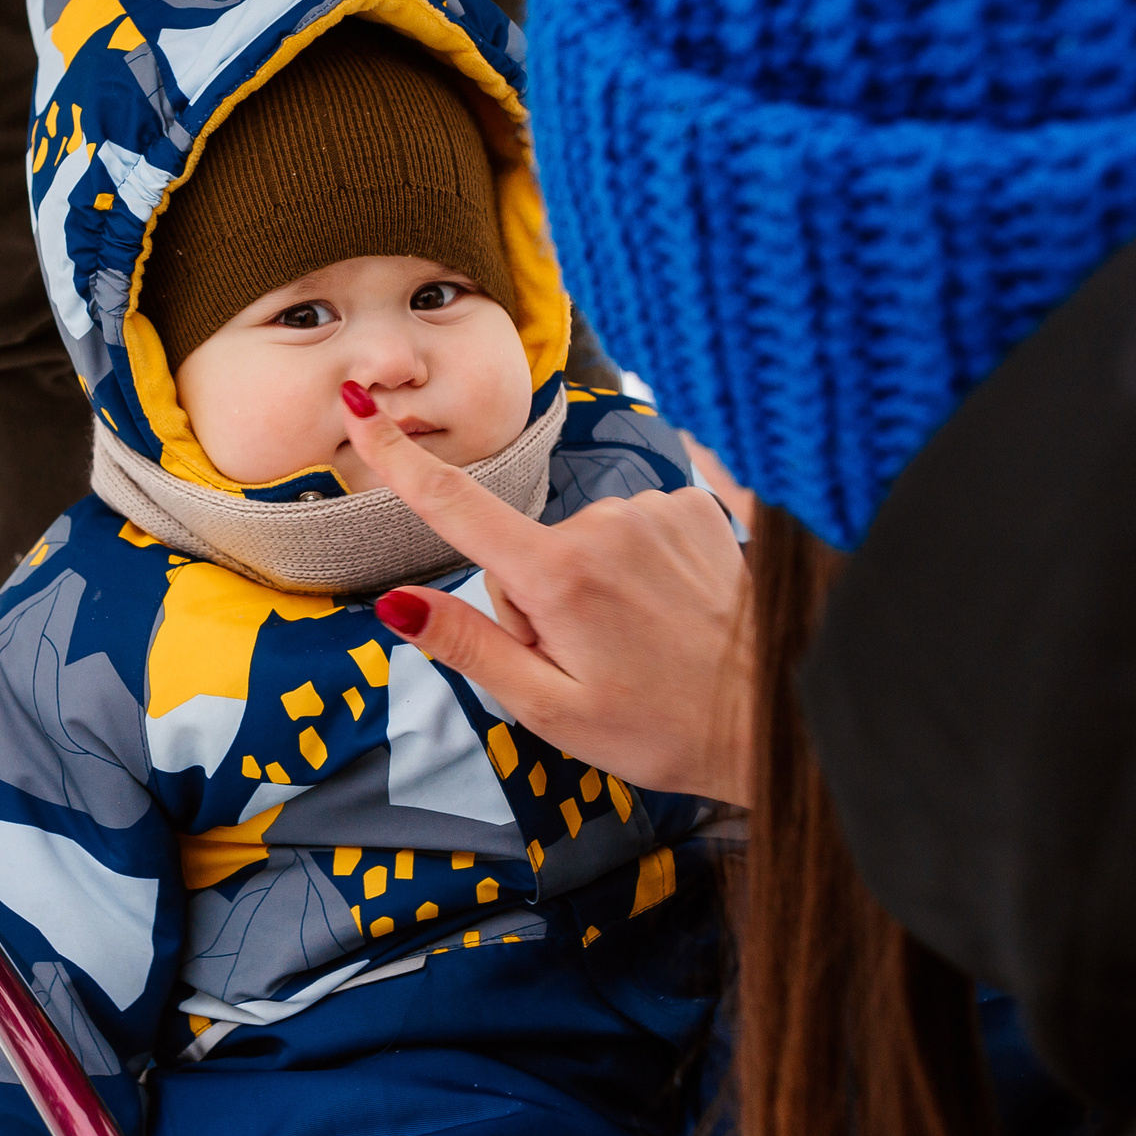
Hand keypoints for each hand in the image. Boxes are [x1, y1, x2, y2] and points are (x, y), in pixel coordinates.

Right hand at [339, 381, 751, 802]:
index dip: (398, 457)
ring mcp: (653, 510)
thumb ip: (469, 645)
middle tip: (588, 663)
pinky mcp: (694, 505)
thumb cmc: (660, 729)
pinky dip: (634, 570)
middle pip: (525, 551)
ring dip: (590, 589)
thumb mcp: (550, 708)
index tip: (356, 406)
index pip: (456, 505)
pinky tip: (667, 614)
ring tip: (636, 646)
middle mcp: (603, 523)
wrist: (779, 719)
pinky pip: (628, 530)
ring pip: (579, 543)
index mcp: (557, 575)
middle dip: (539, 603)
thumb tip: (396, 604)